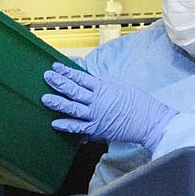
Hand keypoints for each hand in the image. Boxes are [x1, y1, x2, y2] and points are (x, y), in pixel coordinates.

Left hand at [42, 62, 176, 152]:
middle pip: (74, 90)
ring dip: (58, 103)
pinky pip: (79, 127)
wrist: (148, 120)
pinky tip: (55, 123)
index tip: (55, 66)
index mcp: (103, 86)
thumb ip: (102, 83)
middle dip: (59, 83)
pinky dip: (67, 126)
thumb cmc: (136, 102)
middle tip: (47, 77)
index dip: (66, 71)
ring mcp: (96, 115)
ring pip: (73, 108)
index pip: (80, 77)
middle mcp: (98, 100)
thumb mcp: (119, 85)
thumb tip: (87, 80)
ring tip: (45, 99)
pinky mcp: (97, 128)